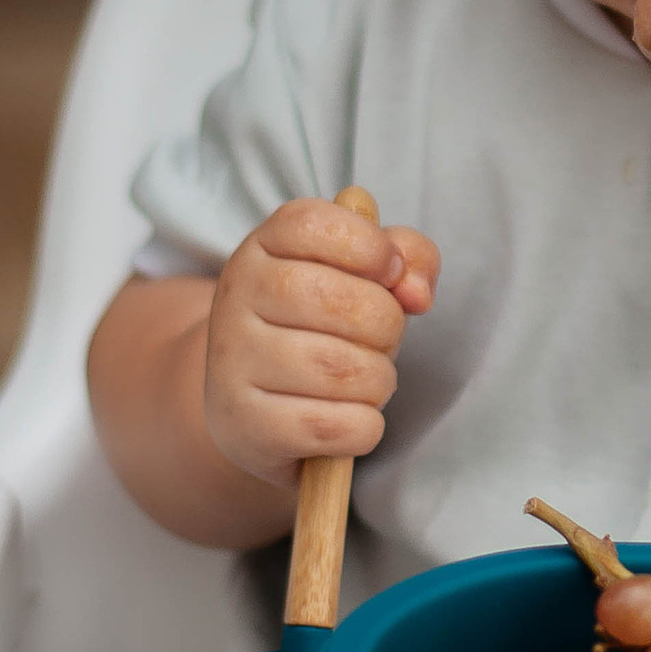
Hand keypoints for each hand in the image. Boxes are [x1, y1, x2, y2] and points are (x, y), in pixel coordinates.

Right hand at [201, 195, 438, 486]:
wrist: (250, 407)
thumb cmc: (319, 330)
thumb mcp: (360, 276)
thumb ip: (406, 257)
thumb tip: (417, 291)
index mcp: (261, 249)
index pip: (315, 224)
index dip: (370, 247)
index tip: (389, 272)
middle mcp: (235, 300)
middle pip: (341, 302)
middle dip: (387, 326)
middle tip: (379, 340)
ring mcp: (233, 364)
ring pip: (346, 371)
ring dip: (378, 381)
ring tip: (362, 381)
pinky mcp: (246, 425)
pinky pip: (337, 427)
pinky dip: (364, 427)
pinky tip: (348, 418)